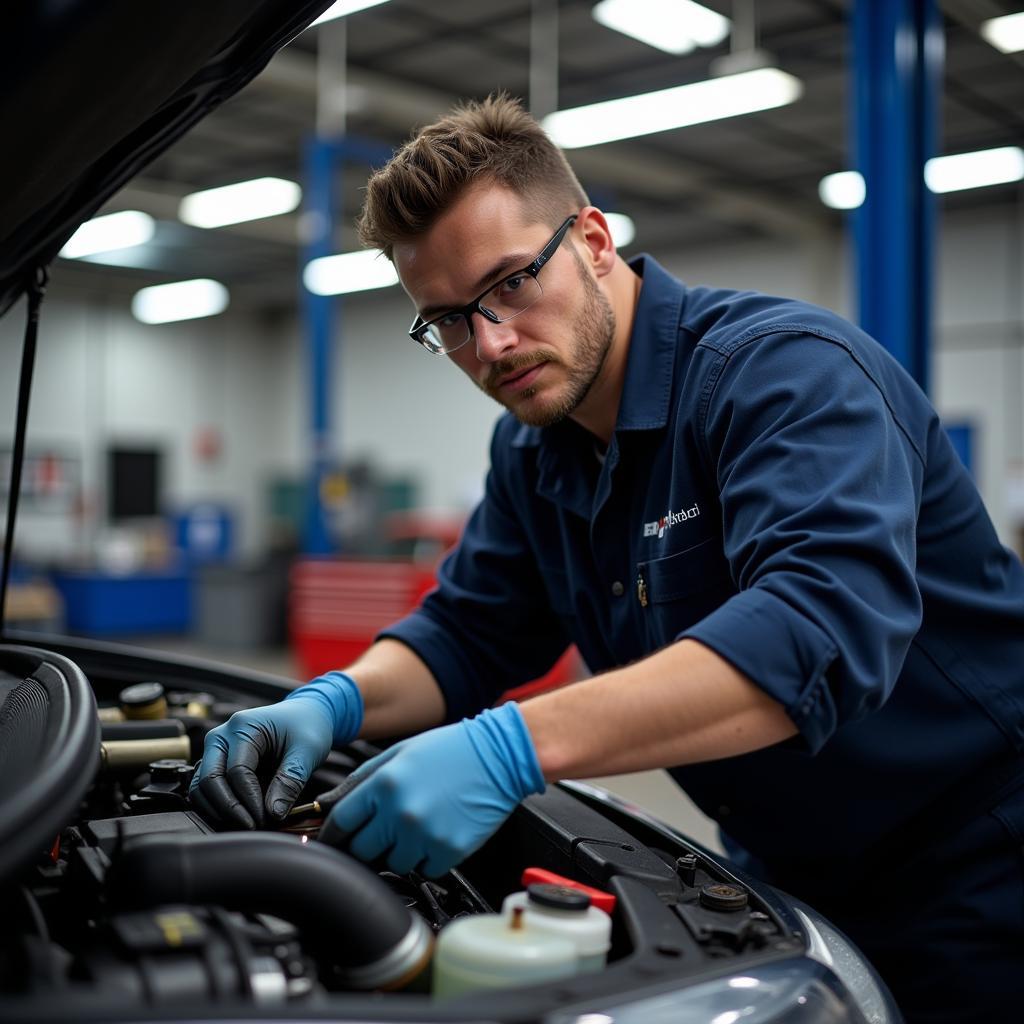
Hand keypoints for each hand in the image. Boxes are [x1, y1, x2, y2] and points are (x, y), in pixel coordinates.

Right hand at [189, 671, 362, 828]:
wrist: (305, 716)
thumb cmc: (307, 727)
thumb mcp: (307, 750)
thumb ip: (290, 780)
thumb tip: (274, 814)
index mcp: (243, 726)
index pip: (237, 771)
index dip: (250, 800)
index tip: (266, 819)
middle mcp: (221, 736)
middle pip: (209, 780)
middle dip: (229, 809)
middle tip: (252, 827)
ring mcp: (215, 750)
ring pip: (201, 788)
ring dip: (219, 811)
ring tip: (246, 825)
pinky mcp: (216, 764)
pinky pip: (206, 790)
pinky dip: (217, 807)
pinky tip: (239, 818)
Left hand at [318, 702, 544, 876]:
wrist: (499, 756)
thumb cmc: (450, 750)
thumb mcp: (399, 753)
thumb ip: (359, 780)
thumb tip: (325, 805)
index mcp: (384, 784)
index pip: (340, 822)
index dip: (332, 835)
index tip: (334, 840)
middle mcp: (401, 812)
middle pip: (362, 850)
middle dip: (366, 844)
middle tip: (383, 831)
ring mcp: (425, 835)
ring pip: (393, 864)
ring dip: (400, 851)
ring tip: (419, 825)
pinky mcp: (448, 851)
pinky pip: (425, 869)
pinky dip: (428, 858)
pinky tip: (438, 832)